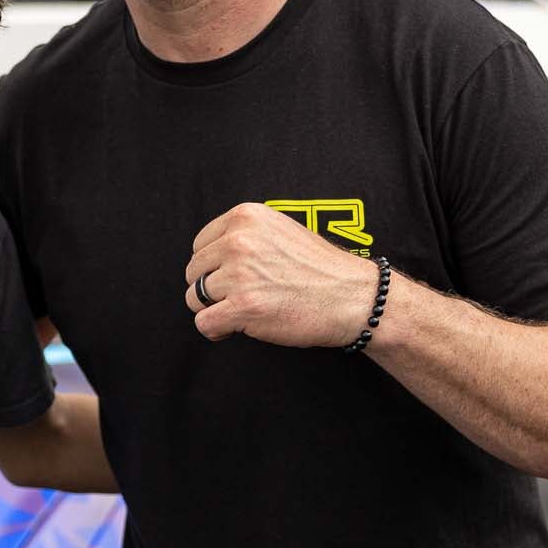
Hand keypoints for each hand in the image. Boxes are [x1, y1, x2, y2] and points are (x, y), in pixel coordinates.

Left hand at [183, 203, 378, 346]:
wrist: (353, 297)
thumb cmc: (321, 269)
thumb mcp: (281, 230)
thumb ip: (246, 234)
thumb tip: (212, 252)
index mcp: (246, 217)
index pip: (200, 244)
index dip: (213, 266)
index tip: (231, 278)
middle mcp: (238, 240)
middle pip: (194, 271)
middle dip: (212, 289)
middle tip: (240, 297)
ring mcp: (239, 274)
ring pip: (194, 298)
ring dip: (215, 310)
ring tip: (242, 311)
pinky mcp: (243, 306)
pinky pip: (204, 323)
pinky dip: (216, 330)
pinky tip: (235, 328)